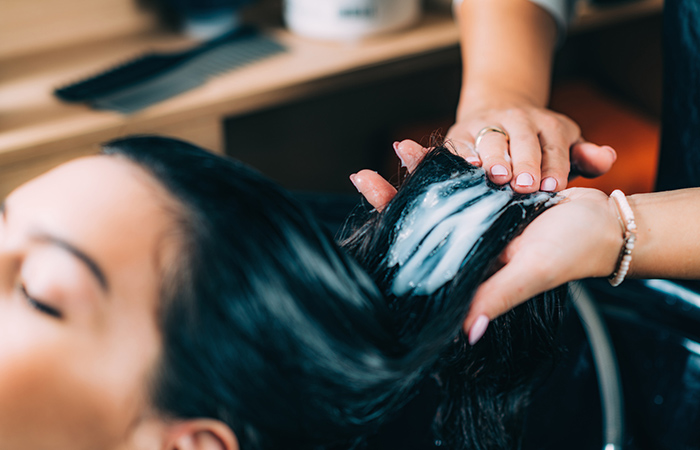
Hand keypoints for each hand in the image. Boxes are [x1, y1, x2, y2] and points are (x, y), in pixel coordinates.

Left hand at [350, 142, 621, 338]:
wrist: (604, 223)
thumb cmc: (571, 252)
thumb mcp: (532, 271)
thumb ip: (498, 295)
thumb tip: (466, 332)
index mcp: (471, 267)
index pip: (421, 250)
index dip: (394, 228)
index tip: (369, 204)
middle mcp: (470, 245)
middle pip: (423, 221)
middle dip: (394, 198)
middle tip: (363, 176)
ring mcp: (481, 219)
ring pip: (441, 196)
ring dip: (421, 172)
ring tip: (398, 147)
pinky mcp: (495, 197)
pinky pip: (465, 179)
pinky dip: (451, 163)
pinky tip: (434, 147)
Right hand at [447, 96, 616, 193]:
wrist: (498, 109)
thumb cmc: (538, 144)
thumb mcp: (567, 146)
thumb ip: (587, 156)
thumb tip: (607, 158)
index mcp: (549, 126)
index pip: (554, 147)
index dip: (554, 167)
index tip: (553, 187)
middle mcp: (519, 120)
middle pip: (524, 141)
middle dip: (525, 163)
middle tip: (526, 185)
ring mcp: (488, 124)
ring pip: (492, 140)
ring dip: (494, 158)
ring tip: (497, 176)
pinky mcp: (461, 131)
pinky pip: (460, 143)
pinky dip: (462, 153)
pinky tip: (466, 165)